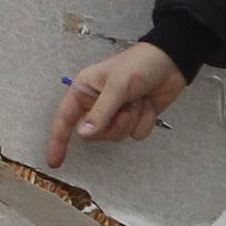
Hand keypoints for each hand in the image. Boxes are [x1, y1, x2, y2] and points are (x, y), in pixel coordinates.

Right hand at [45, 41, 184, 169]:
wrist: (171, 62)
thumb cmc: (139, 64)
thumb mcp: (116, 87)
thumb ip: (100, 113)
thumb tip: (83, 134)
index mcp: (84, 90)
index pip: (65, 119)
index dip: (58, 141)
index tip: (54, 162)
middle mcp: (97, 103)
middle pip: (95, 133)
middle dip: (114, 124)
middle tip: (125, 108)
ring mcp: (116, 112)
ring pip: (116, 135)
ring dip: (131, 120)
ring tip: (138, 100)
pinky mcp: (133, 118)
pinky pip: (135, 134)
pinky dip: (144, 120)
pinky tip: (148, 103)